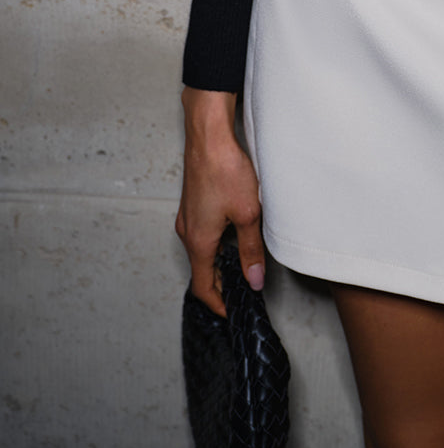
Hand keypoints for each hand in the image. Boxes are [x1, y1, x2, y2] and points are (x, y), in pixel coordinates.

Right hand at [176, 87, 264, 316]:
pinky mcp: (193, 203)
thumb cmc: (225, 170)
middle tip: (241, 292)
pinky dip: (214, 245)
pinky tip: (233, 237)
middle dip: (219, 285)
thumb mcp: (247, 213)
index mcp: (198, 242)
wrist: (208, 136)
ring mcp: (188, 217)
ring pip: (201, 251)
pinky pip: (201, 234)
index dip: (217, 303)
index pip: (202, 286)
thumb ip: (251, 249)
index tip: (232, 311)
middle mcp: (187, 232)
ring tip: (241, 267)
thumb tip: (253, 279)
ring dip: (218, 263)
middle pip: (200, 270)